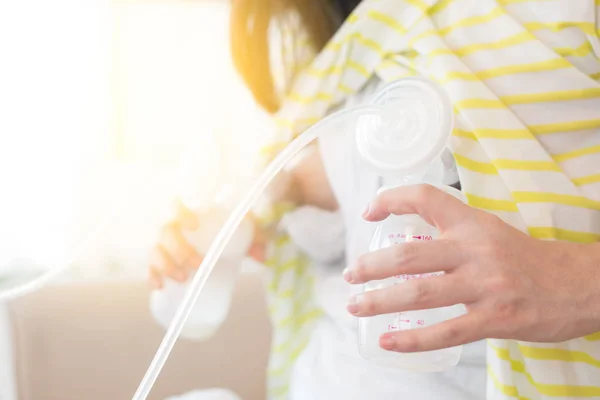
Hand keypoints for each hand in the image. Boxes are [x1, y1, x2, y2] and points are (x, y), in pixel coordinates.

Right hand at [148, 201, 266, 288]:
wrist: (213, 241)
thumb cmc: (227, 229)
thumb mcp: (243, 230)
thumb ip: (255, 238)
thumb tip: (263, 257)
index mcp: (190, 210)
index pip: (177, 203)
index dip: (180, 211)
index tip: (194, 225)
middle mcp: (172, 224)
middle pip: (166, 231)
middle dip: (179, 249)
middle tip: (197, 264)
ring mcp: (163, 243)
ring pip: (155, 250)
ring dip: (165, 264)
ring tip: (182, 279)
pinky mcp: (159, 261)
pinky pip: (149, 267)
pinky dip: (152, 276)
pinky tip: (159, 286)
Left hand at [343, 184, 599, 352]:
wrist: (580, 284)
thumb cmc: (527, 259)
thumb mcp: (490, 231)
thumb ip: (453, 233)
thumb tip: (408, 243)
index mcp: (474, 223)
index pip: (425, 197)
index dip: (392, 199)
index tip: (369, 211)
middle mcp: (475, 250)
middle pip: (409, 255)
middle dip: (371, 266)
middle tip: (350, 274)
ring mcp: (485, 286)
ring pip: (419, 294)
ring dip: (379, 301)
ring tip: (356, 306)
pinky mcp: (495, 319)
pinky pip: (445, 331)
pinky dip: (412, 339)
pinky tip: (388, 341)